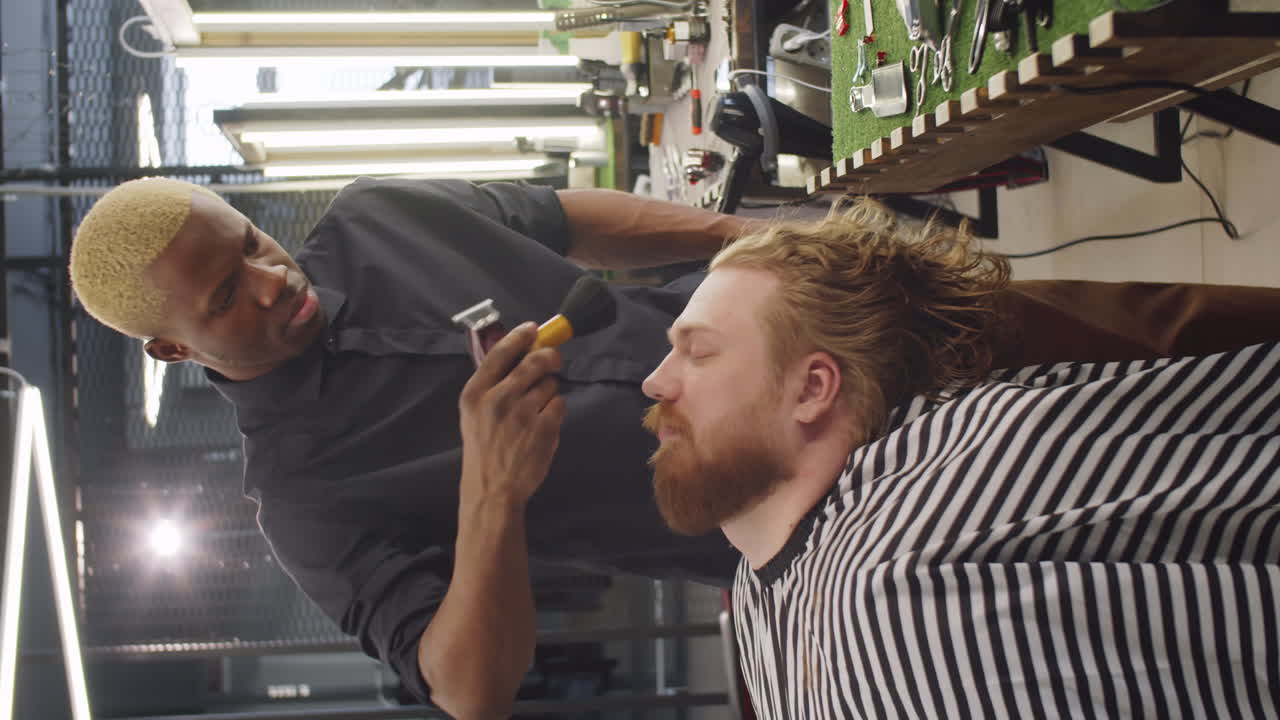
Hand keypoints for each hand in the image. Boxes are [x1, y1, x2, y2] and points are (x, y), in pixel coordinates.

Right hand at [457, 322, 566, 509]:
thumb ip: (492, 385)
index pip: (500, 353)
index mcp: (475, 394)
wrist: (493, 489)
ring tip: (536, 410)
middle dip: (549, 357)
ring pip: (550, 384)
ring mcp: (523, 414)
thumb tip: (519, 354)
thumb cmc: (484, 450)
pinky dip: (555, 411)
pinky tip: (543, 425)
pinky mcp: (545, 428)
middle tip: (553, 359)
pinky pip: (560, 404)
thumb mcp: (474, 414)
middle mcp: (498, 399)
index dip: (519, 337)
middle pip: (534, 362)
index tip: (532, 329)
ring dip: (549, 392)